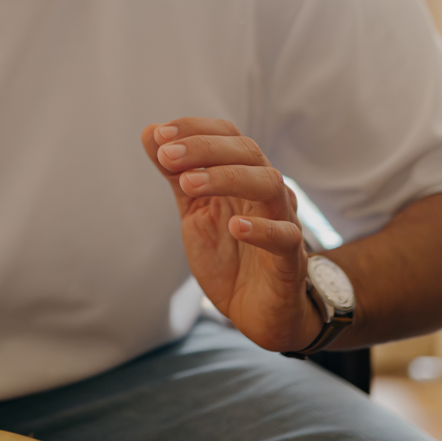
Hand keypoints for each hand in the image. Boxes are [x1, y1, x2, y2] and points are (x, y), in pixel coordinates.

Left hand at [142, 117, 319, 352]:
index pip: (228, 135)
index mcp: (245, 176)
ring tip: (188, 184)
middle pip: (248, 152)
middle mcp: (267, 192)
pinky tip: (235, 226)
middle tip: (167, 156)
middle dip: (204, 148)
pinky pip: (285, 236)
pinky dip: (262, 229)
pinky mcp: (291, 260)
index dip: (195, 129)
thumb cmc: (229, 255)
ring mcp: (283, 222)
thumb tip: (150, 132)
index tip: (160, 135)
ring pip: (269, 184)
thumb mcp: (195, 211)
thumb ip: (175, 174)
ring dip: (226, 178)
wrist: (257, 311)